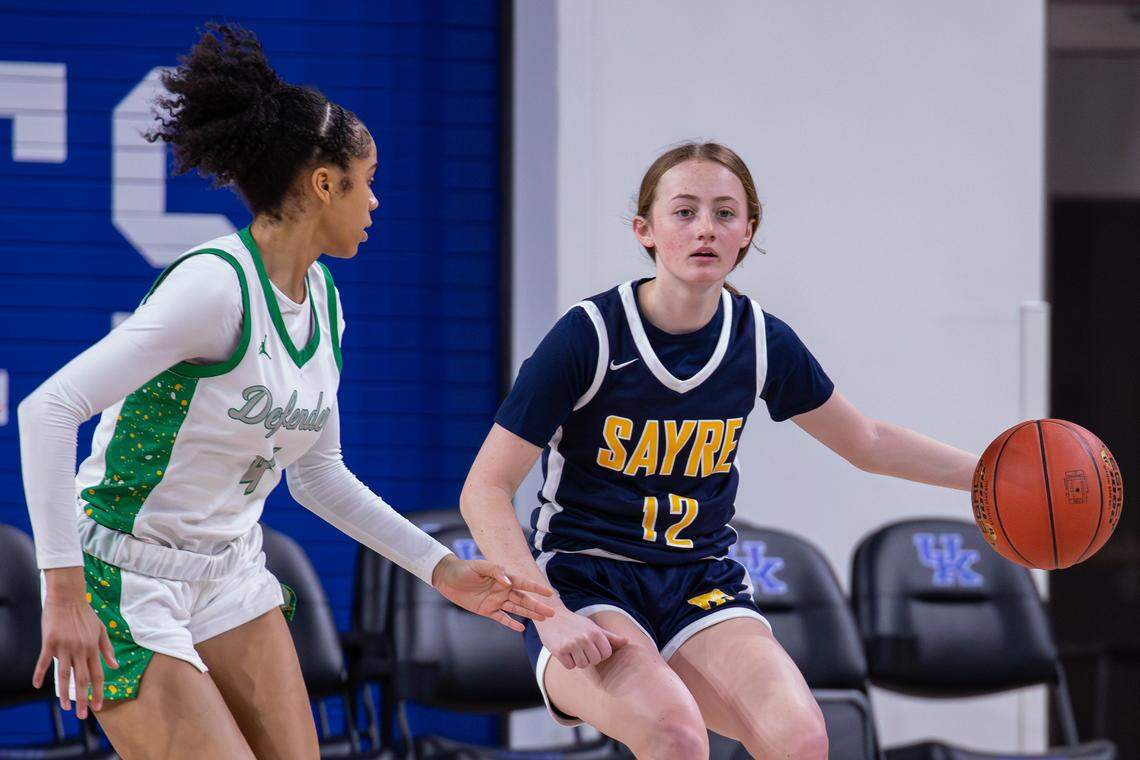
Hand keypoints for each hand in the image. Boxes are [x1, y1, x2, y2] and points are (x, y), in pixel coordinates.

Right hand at [35, 569, 118, 718]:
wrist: (68, 597)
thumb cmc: (85, 614)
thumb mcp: (101, 630)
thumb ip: (107, 649)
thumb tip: (115, 665)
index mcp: (93, 648)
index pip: (98, 674)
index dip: (98, 691)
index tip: (98, 706)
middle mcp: (80, 650)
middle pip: (82, 679)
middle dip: (84, 699)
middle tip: (82, 716)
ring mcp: (65, 647)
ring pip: (64, 675)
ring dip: (64, 693)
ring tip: (65, 708)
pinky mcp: (50, 642)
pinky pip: (44, 661)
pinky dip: (39, 673)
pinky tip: (36, 685)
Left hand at [431, 555, 556, 631]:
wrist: (447, 578)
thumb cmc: (464, 569)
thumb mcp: (479, 566)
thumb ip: (496, 571)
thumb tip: (508, 582)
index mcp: (503, 577)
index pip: (523, 583)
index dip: (537, 588)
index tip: (550, 593)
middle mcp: (502, 590)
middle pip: (523, 599)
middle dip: (538, 605)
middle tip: (552, 612)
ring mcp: (495, 601)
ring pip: (516, 609)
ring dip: (529, 614)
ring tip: (543, 619)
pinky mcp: (487, 610)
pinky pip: (502, 618)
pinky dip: (511, 623)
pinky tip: (521, 628)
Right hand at [535, 603, 627, 669]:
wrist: (551, 617)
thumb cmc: (575, 623)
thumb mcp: (593, 627)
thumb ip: (610, 636)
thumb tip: (627, 641)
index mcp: (595, 632)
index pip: (606, 654)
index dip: (599, 653)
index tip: (591, 647)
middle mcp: (584, 638)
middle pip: (594, 661)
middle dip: (588, 657)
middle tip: (580, 647)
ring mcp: (571, 644)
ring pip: (582, 665)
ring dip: (577, 660)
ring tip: (572, 648)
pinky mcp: (559, 651)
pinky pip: (570, 666)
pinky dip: (567, 661)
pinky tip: (564, 650)